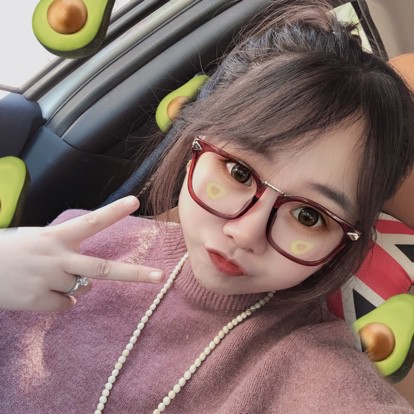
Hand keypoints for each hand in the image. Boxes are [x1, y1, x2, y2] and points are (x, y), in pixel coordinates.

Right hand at [0, 196, 163, 311]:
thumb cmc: (10, 251)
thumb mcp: (38, 241)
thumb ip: (66, 255)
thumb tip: (87, 284)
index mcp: (56, 236)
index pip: (91, 221)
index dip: (114, 211)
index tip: (135, 201)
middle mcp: (57, 257)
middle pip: (103, 268)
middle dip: (134, 273)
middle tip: (161, 276)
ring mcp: (49, 279)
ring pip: (81, 290)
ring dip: (71, 286)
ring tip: (44, 277)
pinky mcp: (38, 300)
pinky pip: (64, 305)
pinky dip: (56, 301)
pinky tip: (37, 292)